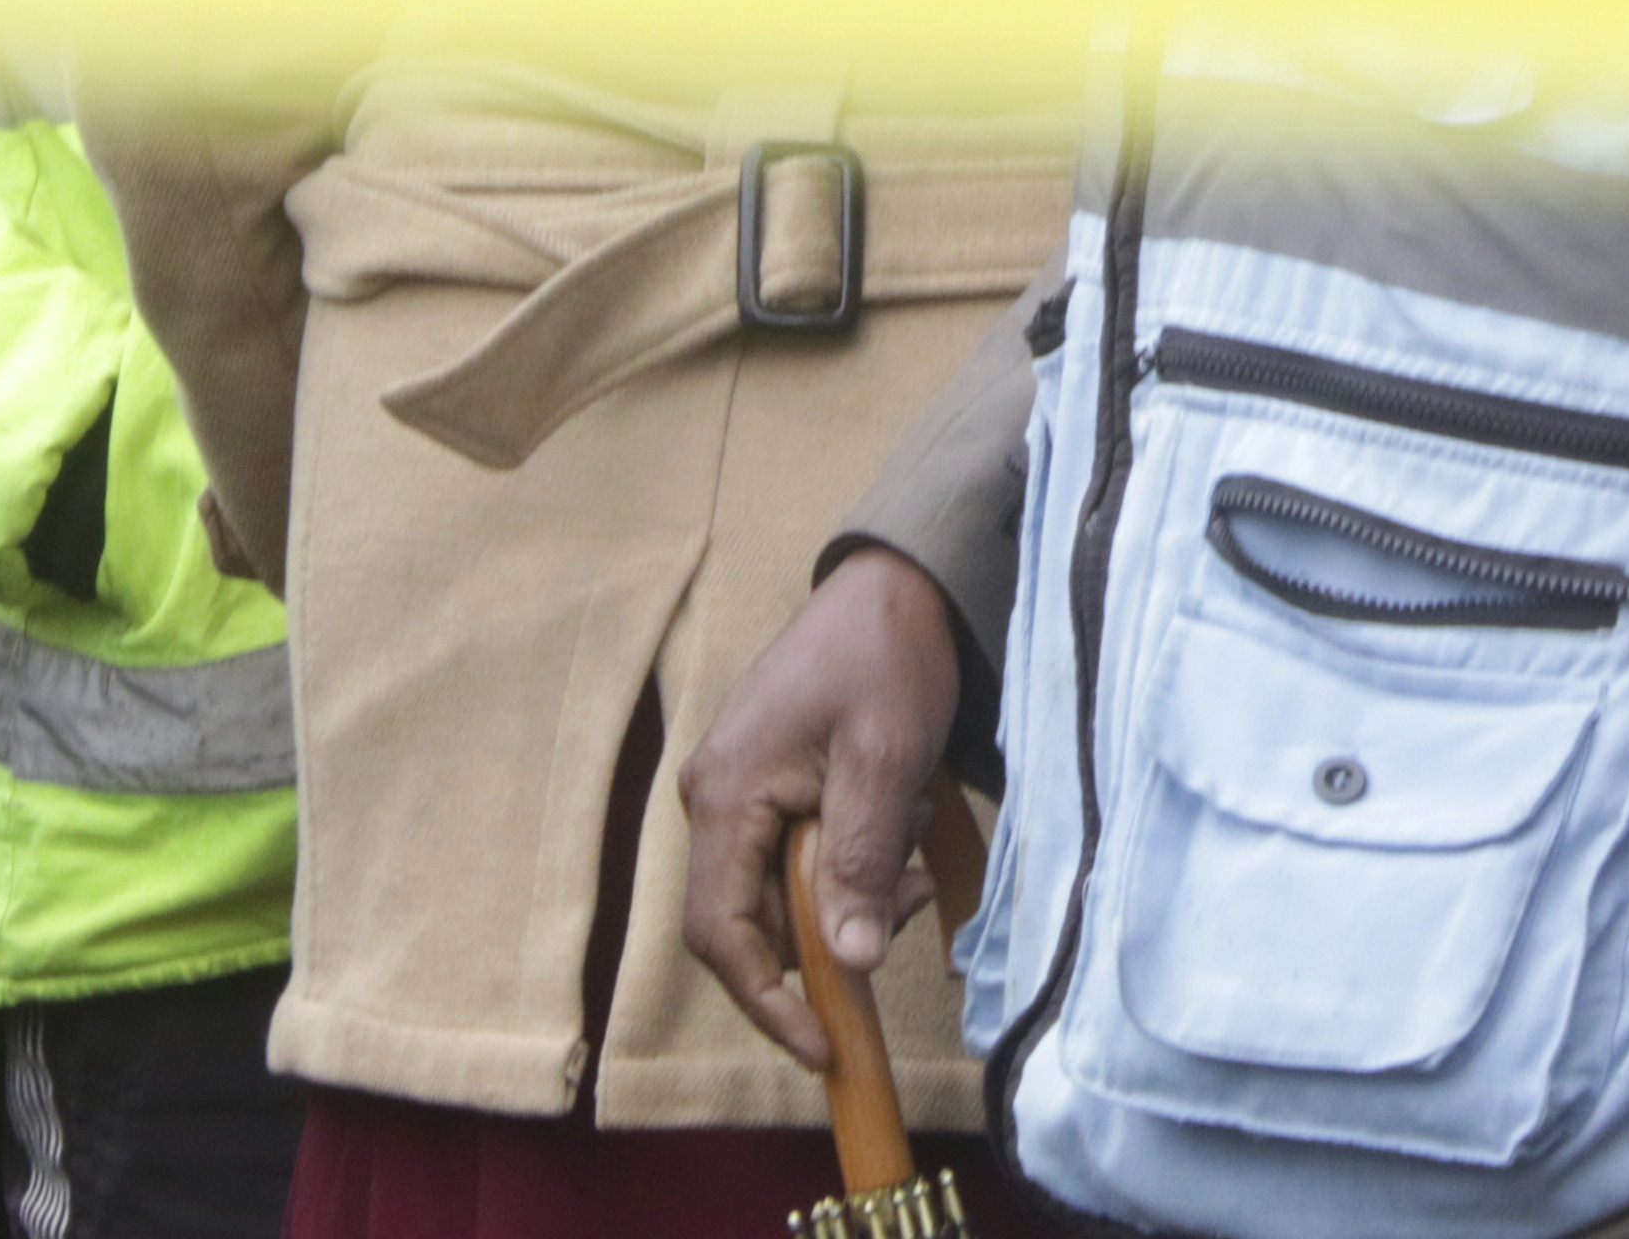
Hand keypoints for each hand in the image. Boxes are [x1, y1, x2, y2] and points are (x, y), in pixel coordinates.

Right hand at [676, 547, 966, 1071]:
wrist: (898, 584)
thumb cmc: (887, 657)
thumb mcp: (884, 762)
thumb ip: (860, 863)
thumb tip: (849, 962)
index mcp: (727, 794)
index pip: (720, 932)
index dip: (767, 1000)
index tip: (824, 1044)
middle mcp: (716, 798)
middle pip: (754, 920)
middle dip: (832, 932)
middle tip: (906, 897)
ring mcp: (741, 791)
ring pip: (785, 891)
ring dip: (854, 890)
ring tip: (912, 840)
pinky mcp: (773, 783)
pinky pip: (801, 855)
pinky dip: (855, 860)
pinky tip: (901, 820)